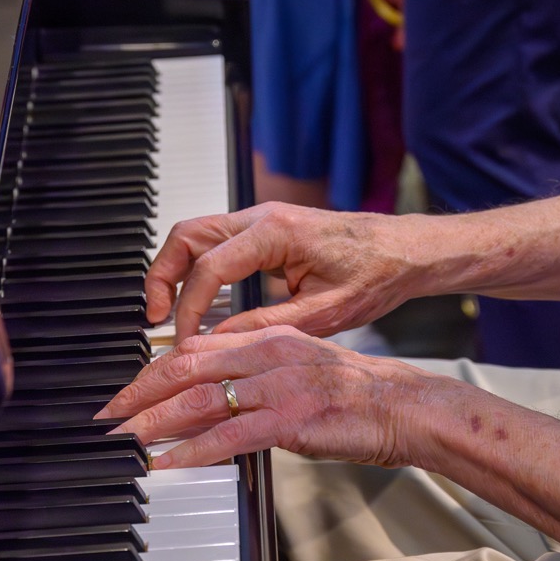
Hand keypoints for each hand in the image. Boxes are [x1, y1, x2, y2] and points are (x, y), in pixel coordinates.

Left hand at [95, 326, 440, 468]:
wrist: (404, 406)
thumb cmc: (357, 394)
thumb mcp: (300, 366)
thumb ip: (256, 372)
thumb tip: (215, 391)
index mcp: (268, 337)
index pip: (195, 348)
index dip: (153, 371)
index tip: (129, 392)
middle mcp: (267, 354)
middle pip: (186, 368)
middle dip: (140, 393)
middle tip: (110, 415)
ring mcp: (278, 386)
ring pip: (200, 399)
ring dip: (155, 422)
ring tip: (126, 439)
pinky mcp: (290, 421)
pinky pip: (229, 436)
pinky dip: (192, 450)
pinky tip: (168, 462)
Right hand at [147, 203, 421, 341]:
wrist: (404, 251)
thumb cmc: (376, 274)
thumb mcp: (322, 314)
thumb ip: (265, 326)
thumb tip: (219, 343)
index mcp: (275, 233)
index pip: (209, 268)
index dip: (189, 308)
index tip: (183, 339)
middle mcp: (263, 217)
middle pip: (186, 236)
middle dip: (161, 276)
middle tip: (155, 317)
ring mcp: (262, 219)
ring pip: (195, 234)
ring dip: (174, 270)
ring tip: (167, 310)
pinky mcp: (265, 230)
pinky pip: (215, 242)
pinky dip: (196, 267)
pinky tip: (198, 301)